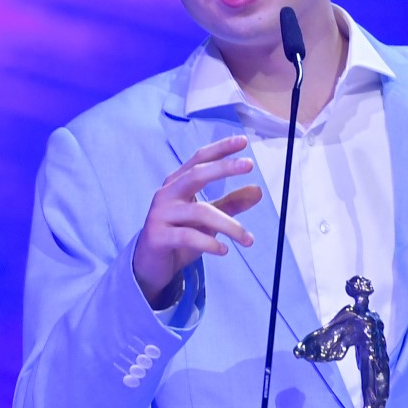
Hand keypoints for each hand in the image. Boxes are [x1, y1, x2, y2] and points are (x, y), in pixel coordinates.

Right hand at [133, 135, 261, 306]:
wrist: (150, 266)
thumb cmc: (179, 236)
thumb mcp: (207, 219)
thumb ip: (230, 204)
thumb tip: (258, 190)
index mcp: (178, 183)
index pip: (199, 159)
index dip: (220, 149)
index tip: (243, 141)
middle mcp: (167, 194)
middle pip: (196, 174)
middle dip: (223, 168)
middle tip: (249, 165)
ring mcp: (160, 214)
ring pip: (199, 212)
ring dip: (228, 225)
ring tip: (248, 239)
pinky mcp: (157, 236)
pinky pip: (187, 236)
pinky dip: (209, 243)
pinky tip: (223, 250)